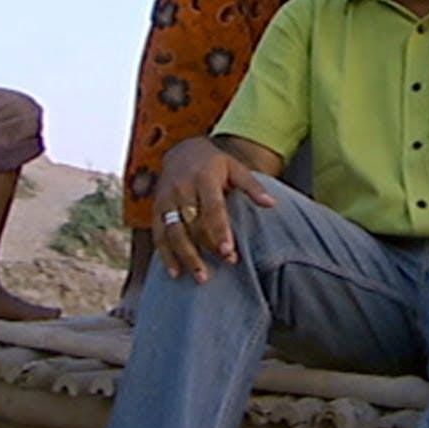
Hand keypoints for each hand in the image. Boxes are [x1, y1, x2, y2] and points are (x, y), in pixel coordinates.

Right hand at [151, 137, 277, 281]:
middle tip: (225, 265)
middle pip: (193, 223)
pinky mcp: (156, 209)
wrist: (182, 150)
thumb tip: (272, 204)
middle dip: (207, 247)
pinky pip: (159, 234)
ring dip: (186, 256)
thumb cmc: (215, 163)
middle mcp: (182, 189)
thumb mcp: (236, 168)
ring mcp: (166, 200)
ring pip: (174, 232)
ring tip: (202, 277)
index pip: (213, 208)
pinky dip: (166, 255)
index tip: (229, 252)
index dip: (220, 231)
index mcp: (204, 178)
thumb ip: (253, 187)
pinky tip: (176, 273)